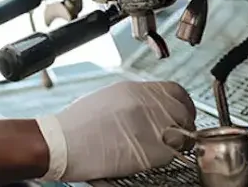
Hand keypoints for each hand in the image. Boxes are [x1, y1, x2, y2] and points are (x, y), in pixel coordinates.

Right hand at [34, 81, 195, 181]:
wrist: (63, 143)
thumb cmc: (77, 125)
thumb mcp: (107, 98)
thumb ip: (133, 99)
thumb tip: (149, 106)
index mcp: (134, 89)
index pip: (176, 91)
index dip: (183, 104)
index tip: (182, 113)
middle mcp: (146, 104)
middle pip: (183, 112)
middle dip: (183, 124)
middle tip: (176, 134)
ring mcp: (151, 126)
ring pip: (182, 134)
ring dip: (177, 143)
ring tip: (161, 148)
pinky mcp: (151, 150)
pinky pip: (172, 154)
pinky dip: (165, 158)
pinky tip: (149, 157)